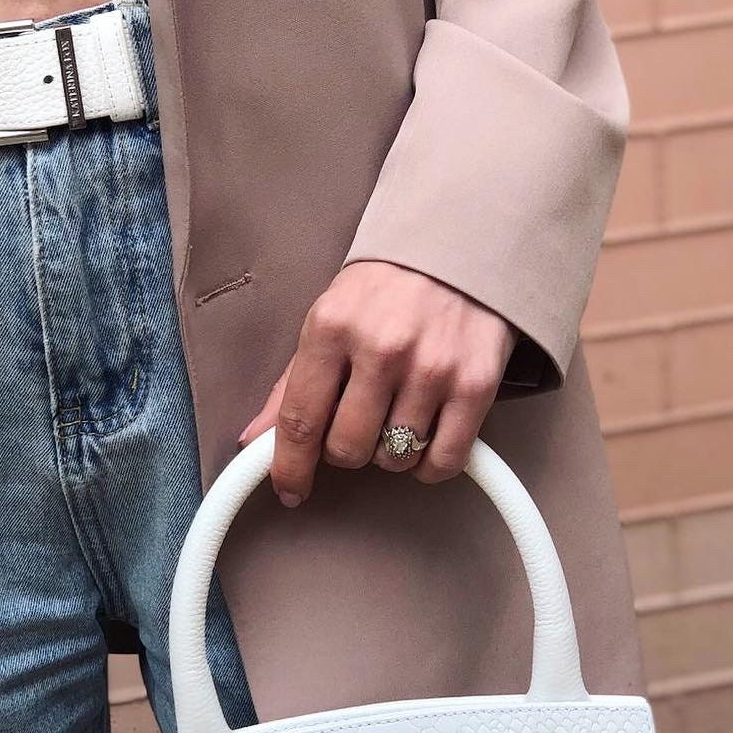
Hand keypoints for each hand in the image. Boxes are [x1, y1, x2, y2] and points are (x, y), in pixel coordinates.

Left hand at [238, 260, 517, 504]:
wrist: (462, 244)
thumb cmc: (387, 287)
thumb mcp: (329, 317)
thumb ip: (292, 383)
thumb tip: (256, 441)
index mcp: (332, 327)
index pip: (299, 420)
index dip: (290, 467)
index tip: (290, 489)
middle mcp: (382, 348)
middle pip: (347, 449)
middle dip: (345, 450)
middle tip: (357, 424)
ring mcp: (432, 367)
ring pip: (395, 458)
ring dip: (389, 452)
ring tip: (396, 414)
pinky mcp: (476, 384)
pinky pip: (443, 461)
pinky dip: (429, 463)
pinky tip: (425, 435)